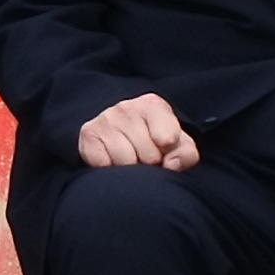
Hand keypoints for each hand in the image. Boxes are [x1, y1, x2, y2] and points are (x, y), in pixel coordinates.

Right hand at [75, 92, 196, 171]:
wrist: (119, 134)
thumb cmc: (154, 141)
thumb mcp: (178, 144)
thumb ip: (186, 154)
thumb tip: (170, 164)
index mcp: (153, 105)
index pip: (169, 139)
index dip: (168, 153)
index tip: (163, 150)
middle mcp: (127, 107)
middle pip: (148, 155)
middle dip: (150, 163)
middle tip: (144, 157)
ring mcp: (106, 119)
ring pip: (126, 162)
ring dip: (130, 169)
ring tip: (130, 159)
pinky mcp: (89, 134)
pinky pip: (104, 165)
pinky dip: (110, 169)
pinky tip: (113, 160)